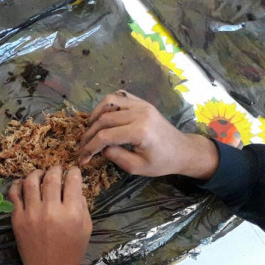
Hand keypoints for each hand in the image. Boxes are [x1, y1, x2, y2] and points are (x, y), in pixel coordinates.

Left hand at [9, 167, 91, 264]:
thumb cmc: (70, 250)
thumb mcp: (86, 228)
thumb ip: (82, 205)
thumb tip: (75, 186)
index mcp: (72, 213)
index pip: (72, 181)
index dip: (73, 172)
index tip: (72, 171)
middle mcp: (51, 210)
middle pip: (51, 178)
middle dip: (55, 169)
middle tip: (56, 170)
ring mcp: (32, 213)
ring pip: (31, 181)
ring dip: (36, 173)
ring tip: (40, 174)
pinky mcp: (17, 218)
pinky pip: (14, 194)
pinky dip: (18, 184)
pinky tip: (23, 183)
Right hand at [79, 90, 218, 179]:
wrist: (182, 150)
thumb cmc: (161, 162)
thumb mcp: (136, 167)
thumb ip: (115, 156)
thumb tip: (99, 148)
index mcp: (139, 132)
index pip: (104, 136)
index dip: (90, 148)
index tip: (83, 158)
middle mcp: (139, 113)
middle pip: (103, 120)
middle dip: (89, 135)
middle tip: (83, 147)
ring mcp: (141, 105)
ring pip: (108, 103)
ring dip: (95, 116)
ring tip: (91, 129)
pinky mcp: (142, 102)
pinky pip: (119, 96)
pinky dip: (107, 104)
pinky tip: (103, 117)